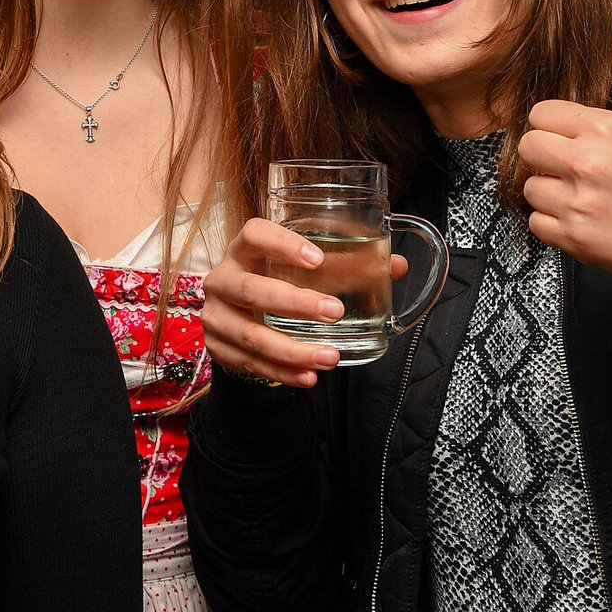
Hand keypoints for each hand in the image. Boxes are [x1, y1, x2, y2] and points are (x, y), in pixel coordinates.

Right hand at [201, 217, 344, 386]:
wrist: (234, 313)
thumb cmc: (274, 281)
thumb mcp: (301, 269)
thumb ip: (347, 266)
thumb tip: (396, 266)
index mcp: (243, 250)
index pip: (253, 234)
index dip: (282, 244)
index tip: (318, 259)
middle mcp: (223, 278)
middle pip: (251, 289)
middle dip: (295, 303)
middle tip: (334, 313)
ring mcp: (215, 314)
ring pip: (250, 334)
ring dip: (292, 349)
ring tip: (330, 357)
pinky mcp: (215, 346)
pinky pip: (248, 363)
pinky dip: (281, 372)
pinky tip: (307, 376)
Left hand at [518, 18, 611, 291]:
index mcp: (605, 130)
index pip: (542, 113)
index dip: (556, 126)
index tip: (576, 139)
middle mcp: (587, 163)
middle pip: (528, 146)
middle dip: (548, 156)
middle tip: (576, 167)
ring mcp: (578, 202)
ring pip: (529, 186)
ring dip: (550, 192)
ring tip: (585, 195)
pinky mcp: (573, 238)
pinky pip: (535, 222)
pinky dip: (553, 224)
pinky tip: (583, 218)